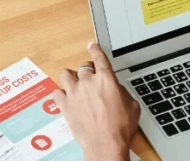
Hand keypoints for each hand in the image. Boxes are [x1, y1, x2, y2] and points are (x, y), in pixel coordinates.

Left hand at [53, 43, 140, 160]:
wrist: (105, 144)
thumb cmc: (120, 128)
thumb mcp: (132, 106)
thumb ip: (123, 93)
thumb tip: (117, 90)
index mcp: (106, 79)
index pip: (99, 57)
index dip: (95, 50)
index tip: (91, 45)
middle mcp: (88, 82)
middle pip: (83, 67)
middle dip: (87, 70)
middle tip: (90, 78)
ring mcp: (74, 92)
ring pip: (66, 74)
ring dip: (71, 77)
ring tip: (74, 83)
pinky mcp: (65, 104)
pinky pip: (57, 92)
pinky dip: (61, 93)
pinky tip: (65, 97)